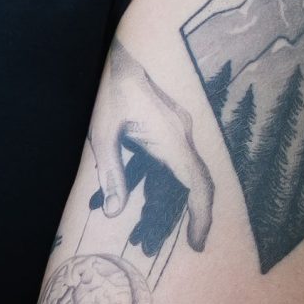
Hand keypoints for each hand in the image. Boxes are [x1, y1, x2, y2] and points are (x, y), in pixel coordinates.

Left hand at [88, 37, 214, 248]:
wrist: (121, 55)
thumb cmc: (112, 90)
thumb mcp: (103, 133)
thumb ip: (110, 173)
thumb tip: (113, 212)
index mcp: (172, 138)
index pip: (197, 184)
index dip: (201, 216)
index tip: (197, 243)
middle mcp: (182, 136)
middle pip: (191, 186)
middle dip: (180, 219)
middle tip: (161, 248)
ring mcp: (178, 132)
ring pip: (178, 179)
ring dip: (162, 207)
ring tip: (142, 238)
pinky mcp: (168, 130)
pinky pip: (169, 166)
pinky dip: (156, 188)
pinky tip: (135, 206)